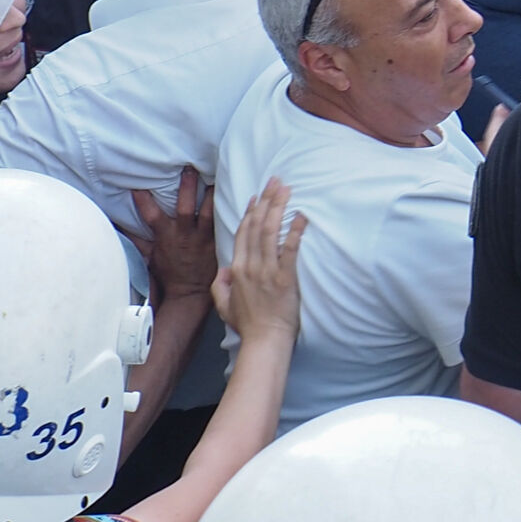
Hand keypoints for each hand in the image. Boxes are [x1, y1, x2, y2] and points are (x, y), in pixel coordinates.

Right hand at [125, 169, 219, 304]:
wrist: (189, 292)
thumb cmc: (169, 271)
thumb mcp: (150, 256)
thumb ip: (137, 239)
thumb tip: (119, 225)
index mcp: (166, 236)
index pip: (151, 215)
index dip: (143, 200)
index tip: (138, 185)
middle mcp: (184, 234)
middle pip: (185, 207)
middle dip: (187, 188)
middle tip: (189, 168)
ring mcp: (202, 237)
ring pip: (208, 211)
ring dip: (212, 195)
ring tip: (217, 176)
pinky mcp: (216, 241)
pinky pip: (224, 222)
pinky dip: (229, 210)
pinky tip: (236, 196)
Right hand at [213, 178, 306, 344]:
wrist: (264, 341)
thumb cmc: (248, 325)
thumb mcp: (223, 306)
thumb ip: (219, 286)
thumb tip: (223, 269)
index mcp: (235, 270)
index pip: (242, 233)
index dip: (250, 212)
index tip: (258, 195)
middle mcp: (250, 266)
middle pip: (256, 226)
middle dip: (266, 200)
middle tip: (276, 180)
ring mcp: (267, 271)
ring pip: (270, 232)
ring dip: (279, 207)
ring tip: (287, 189)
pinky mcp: (285, 277)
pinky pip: (290, 249)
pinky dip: (295, 231)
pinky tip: (302, 216)